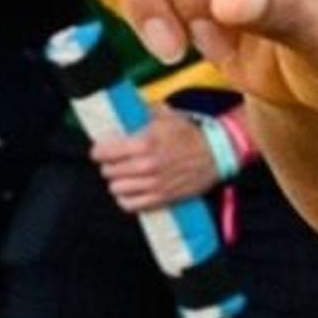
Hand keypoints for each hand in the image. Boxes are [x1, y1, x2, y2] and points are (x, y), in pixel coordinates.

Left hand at [93, 108, 223, 208]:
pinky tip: (131, 191)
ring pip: (116, 189)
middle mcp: (146, 165)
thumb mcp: (166, 116)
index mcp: (144, 142)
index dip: (99, 151)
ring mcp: (153, 184)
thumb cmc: (191, 134)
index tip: (102, 150)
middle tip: (116, 162)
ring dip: (118, 182)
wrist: (217, 153)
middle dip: (109, 165)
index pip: (103, 152)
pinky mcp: (162, 198)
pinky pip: (130, 205)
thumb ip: (140, 114)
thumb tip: (122, 113)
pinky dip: (126, 198)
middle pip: (108, 171)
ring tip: (124, 176)